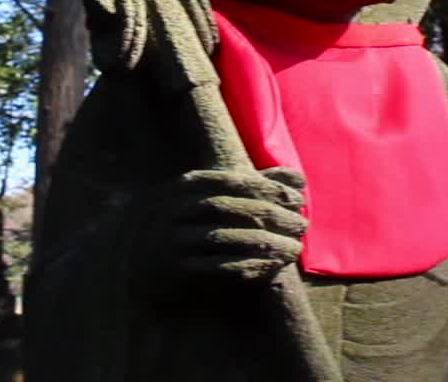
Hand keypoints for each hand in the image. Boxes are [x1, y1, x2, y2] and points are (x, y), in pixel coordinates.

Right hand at [140, 166, 307, 284]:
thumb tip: (299, 177)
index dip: (268, 188)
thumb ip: (258, 186)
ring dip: (266, 243)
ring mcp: (173, 239)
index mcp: (185, 186)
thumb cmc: (193, 225)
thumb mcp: (218, 199)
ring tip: (294, 248)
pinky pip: (218, 266)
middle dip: (272, 215)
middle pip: (231, 208)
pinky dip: (249, 266)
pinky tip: (272, 267)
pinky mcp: (177, 269)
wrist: (145, 262)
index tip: (297, 198)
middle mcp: (175, 209)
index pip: (232, 181)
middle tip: (302, 224)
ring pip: (227, 238)